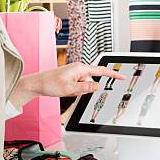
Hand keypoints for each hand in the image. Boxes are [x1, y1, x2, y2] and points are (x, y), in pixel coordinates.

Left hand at [10, 62, 124, 108]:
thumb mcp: (70, 89)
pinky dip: (75, 90)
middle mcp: (79, 68)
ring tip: (66, 90)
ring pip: (85, 84)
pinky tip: (65, 90)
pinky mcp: (72, 76)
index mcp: (80, 68)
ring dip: (79, 90)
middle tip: (72, 91)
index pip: (101, 70)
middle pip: (91, 80)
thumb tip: (98, 85)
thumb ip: (86, 87)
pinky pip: (79, 85)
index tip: (122, 76)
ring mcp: (75, 72)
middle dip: (86, 89)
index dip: (113, 74)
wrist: (37, 84)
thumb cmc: (50, 84)